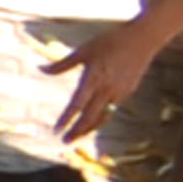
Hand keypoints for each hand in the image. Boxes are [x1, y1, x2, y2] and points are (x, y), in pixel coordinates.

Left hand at [45, 17, 162, 145]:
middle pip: (90, 117)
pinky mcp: (128, 91)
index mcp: (94, 78)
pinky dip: (102, 118)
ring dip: (90, 128)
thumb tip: (40, 69)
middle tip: (64, 142)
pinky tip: (95, 121)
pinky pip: (112, 109)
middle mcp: (107, 89)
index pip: (77, 104)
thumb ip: (62, 64)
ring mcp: (119, 92)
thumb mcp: (84, 51)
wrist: (142, 39)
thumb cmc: (110, 41)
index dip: (66, 119)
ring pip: (103, 116)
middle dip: (77, 131)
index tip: (56, 130)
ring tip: (78, 136)